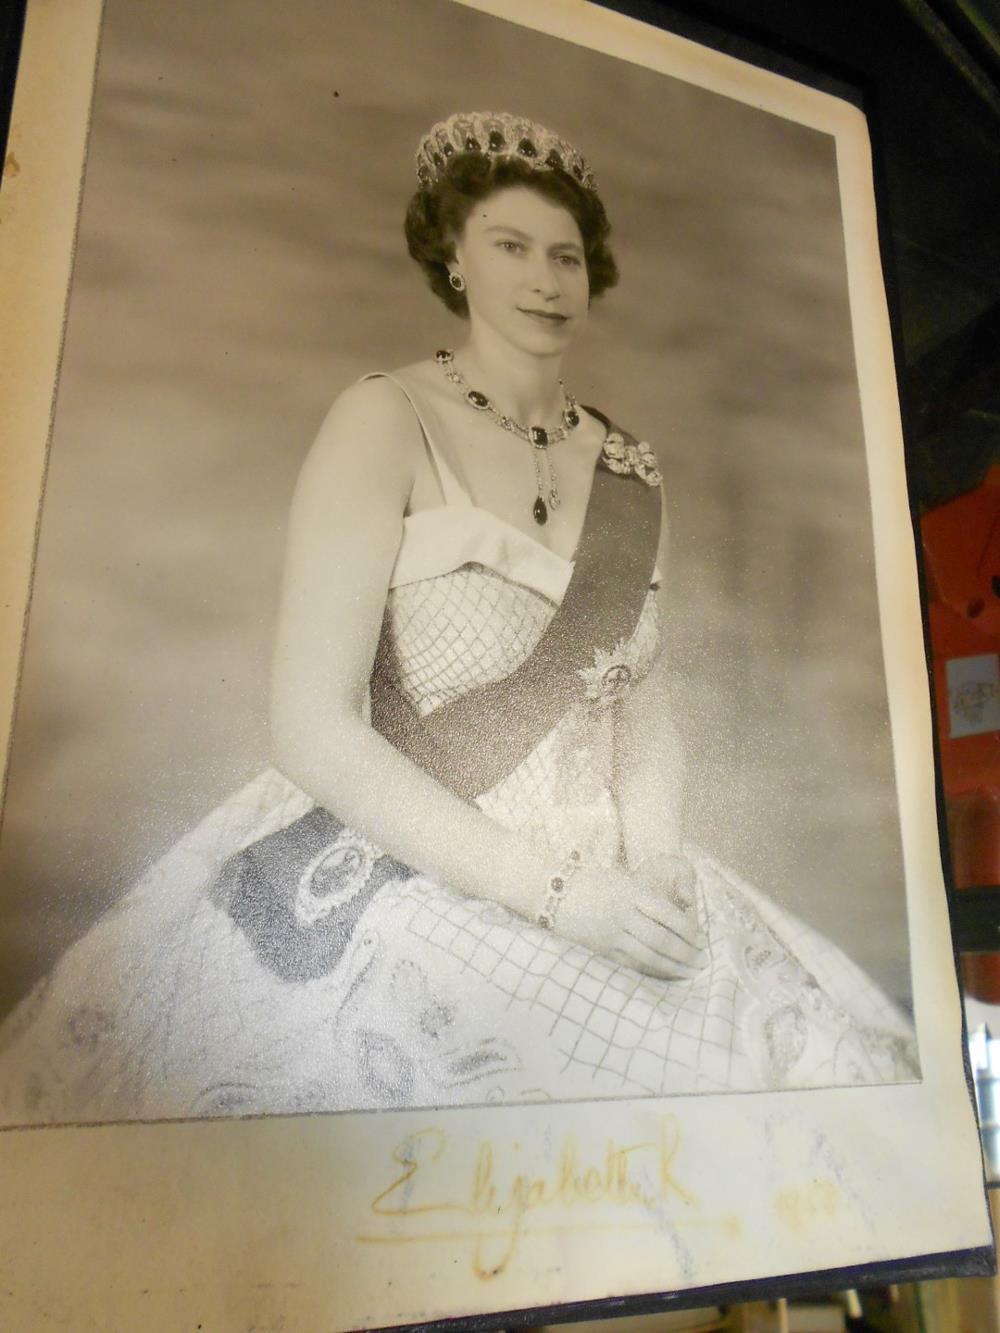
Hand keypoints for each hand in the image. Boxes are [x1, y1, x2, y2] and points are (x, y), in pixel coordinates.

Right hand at [554, 853, 707, 980]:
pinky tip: (665, 975)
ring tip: (690, 972)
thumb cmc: (593, 883)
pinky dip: (652, 971)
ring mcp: (610, 934)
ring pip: (649, 955)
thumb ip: (648, 897)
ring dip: (673, 967)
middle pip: (662, 939)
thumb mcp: (622, 881)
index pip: (669, 915)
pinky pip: (631, 964)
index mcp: (631, 893)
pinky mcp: (601, 949)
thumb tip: (680, 917)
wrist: (552, 893)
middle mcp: (622, 914)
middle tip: (703, 961)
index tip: (702, 940)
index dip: (689, 931)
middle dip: (686, 953)